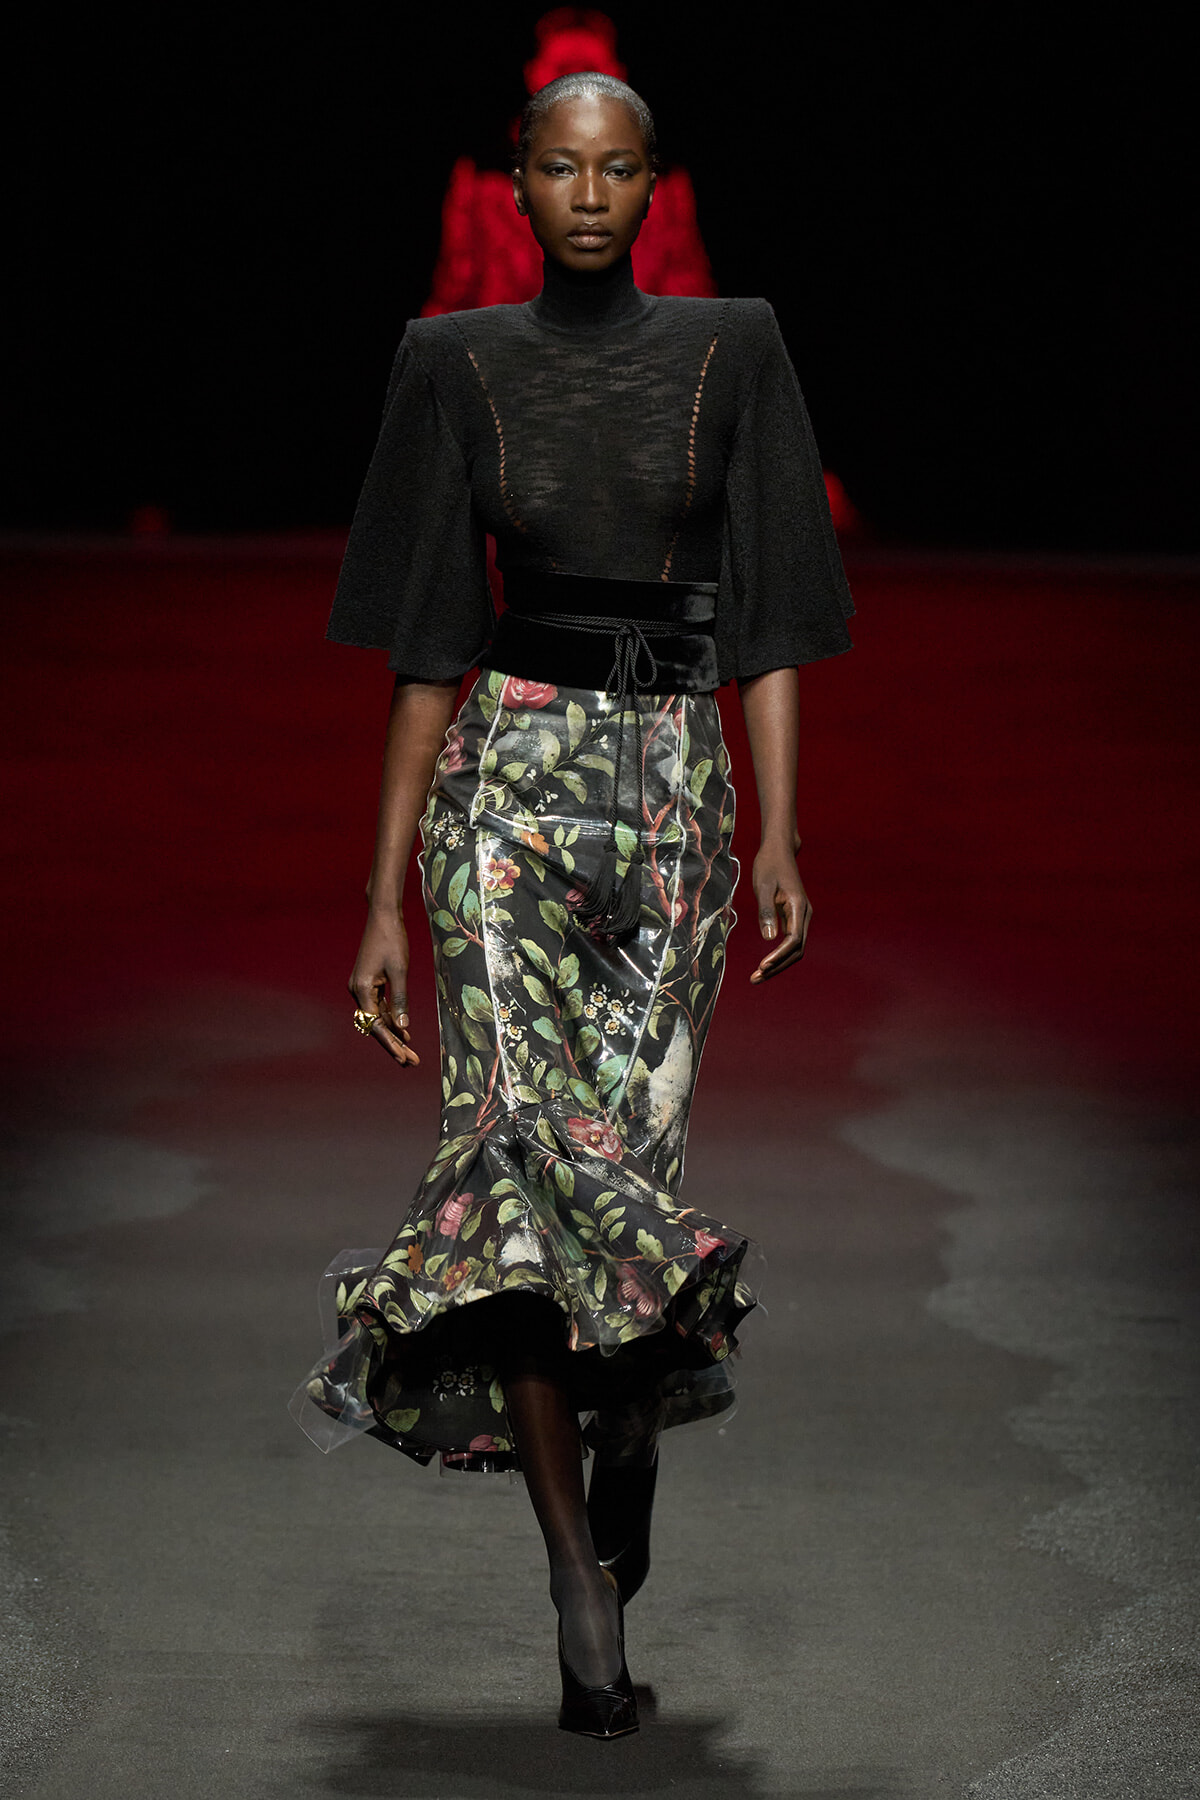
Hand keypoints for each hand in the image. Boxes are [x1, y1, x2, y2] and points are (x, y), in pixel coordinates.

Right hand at [349, 911, 419, 1065]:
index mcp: (362, 990)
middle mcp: (357, 991)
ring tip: (410, 1053)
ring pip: (377, 1018)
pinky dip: (391, 1019)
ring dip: (393, 1034)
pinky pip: (379, 1007)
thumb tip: (403, 1027)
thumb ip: (401, 1000)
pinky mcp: (368, 983)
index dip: (391, 1044)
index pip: (376, 1025)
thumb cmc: (392, 940)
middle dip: (393, 1044)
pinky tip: (403, 1032)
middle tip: (412, 1062)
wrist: (383, 917)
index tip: (404, 1058)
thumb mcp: (400, 971)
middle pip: (375, 1026)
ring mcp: (361, 988)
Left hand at [749, 833, 810, 983]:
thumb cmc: (768, 865)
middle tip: (755, 978)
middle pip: (797, 950)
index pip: (793, 940)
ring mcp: (801, 917)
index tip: (762, 966)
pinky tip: (764, 964)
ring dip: (778, 964)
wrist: (779, 850)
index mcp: (799, 907)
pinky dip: (778, 955)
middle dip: (777, 967)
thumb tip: (768, 939)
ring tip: (757, 976)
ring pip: (795, 949)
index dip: (778, 956)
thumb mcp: (762, 886)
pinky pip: (790, 942)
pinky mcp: (794, 918)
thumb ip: (766, 911)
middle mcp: (805, 915)